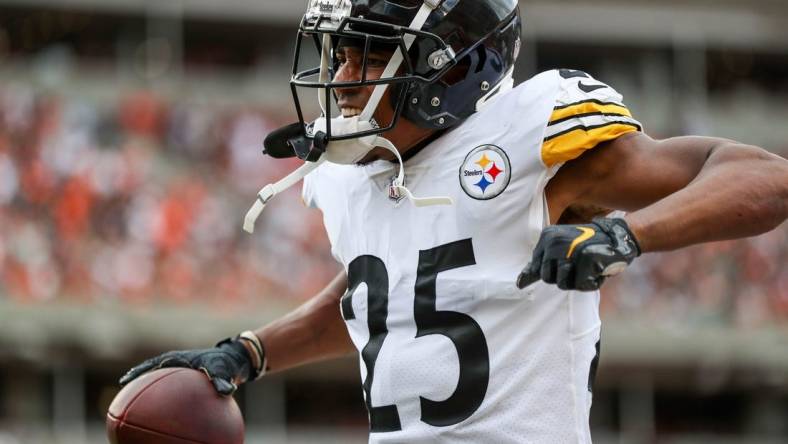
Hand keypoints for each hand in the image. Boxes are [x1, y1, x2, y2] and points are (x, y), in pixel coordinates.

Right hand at [119, 338, 255, 394]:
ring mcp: (178, 371)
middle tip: (120, 392)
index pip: (155, 364)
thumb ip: (223, 381)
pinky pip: (169, 389)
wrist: (235, 360)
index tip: (125, 381)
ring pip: (157, 380)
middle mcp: (176, 363)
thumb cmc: (228, 363)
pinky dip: (162, 399)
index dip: (139, 372)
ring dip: (145, 389)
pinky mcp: (184, 379)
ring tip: (130, 405)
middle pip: (150, 372)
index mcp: (180, 358)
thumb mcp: (225, 370)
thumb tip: (226, 391)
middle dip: (136, 380)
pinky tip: (159, 416)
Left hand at [516, 217, 640, 290]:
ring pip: (563, 284)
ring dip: (577, 281)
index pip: (536, 267)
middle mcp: (556, 243)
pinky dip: (591, 282)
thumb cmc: (587, 245)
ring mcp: (570, 252)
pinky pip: (582, 286)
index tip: (564, 267)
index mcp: (547, 237)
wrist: (617, 237)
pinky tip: (597, 270)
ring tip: (587, 267)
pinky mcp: (586, 260)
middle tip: (577, 265)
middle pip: (548, 278)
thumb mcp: (561, 248)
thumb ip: (542, 264)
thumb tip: (520, 283)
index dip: (549, 272)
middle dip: (563, 277)